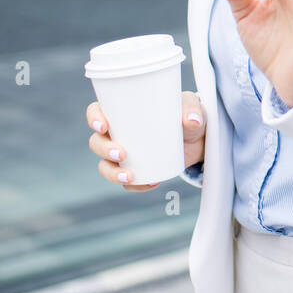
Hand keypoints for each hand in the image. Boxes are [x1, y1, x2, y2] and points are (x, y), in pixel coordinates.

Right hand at [86, 91, 206, 189]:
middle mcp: (118, 133)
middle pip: (97, 142)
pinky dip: (135, 185)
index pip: (97, 112)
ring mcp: (125, 153)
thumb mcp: (191, 107)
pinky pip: (127, 181)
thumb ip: (192, 110)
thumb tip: (191, 120)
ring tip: (129, 176)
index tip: (103, 126)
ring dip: (112, 173)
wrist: (199, 138)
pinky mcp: (137, 169)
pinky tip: (151, 183)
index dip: (94, 118)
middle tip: (121, 153)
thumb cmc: (187, 113)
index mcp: (123, 111)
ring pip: (106, 165)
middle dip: (104, 149)